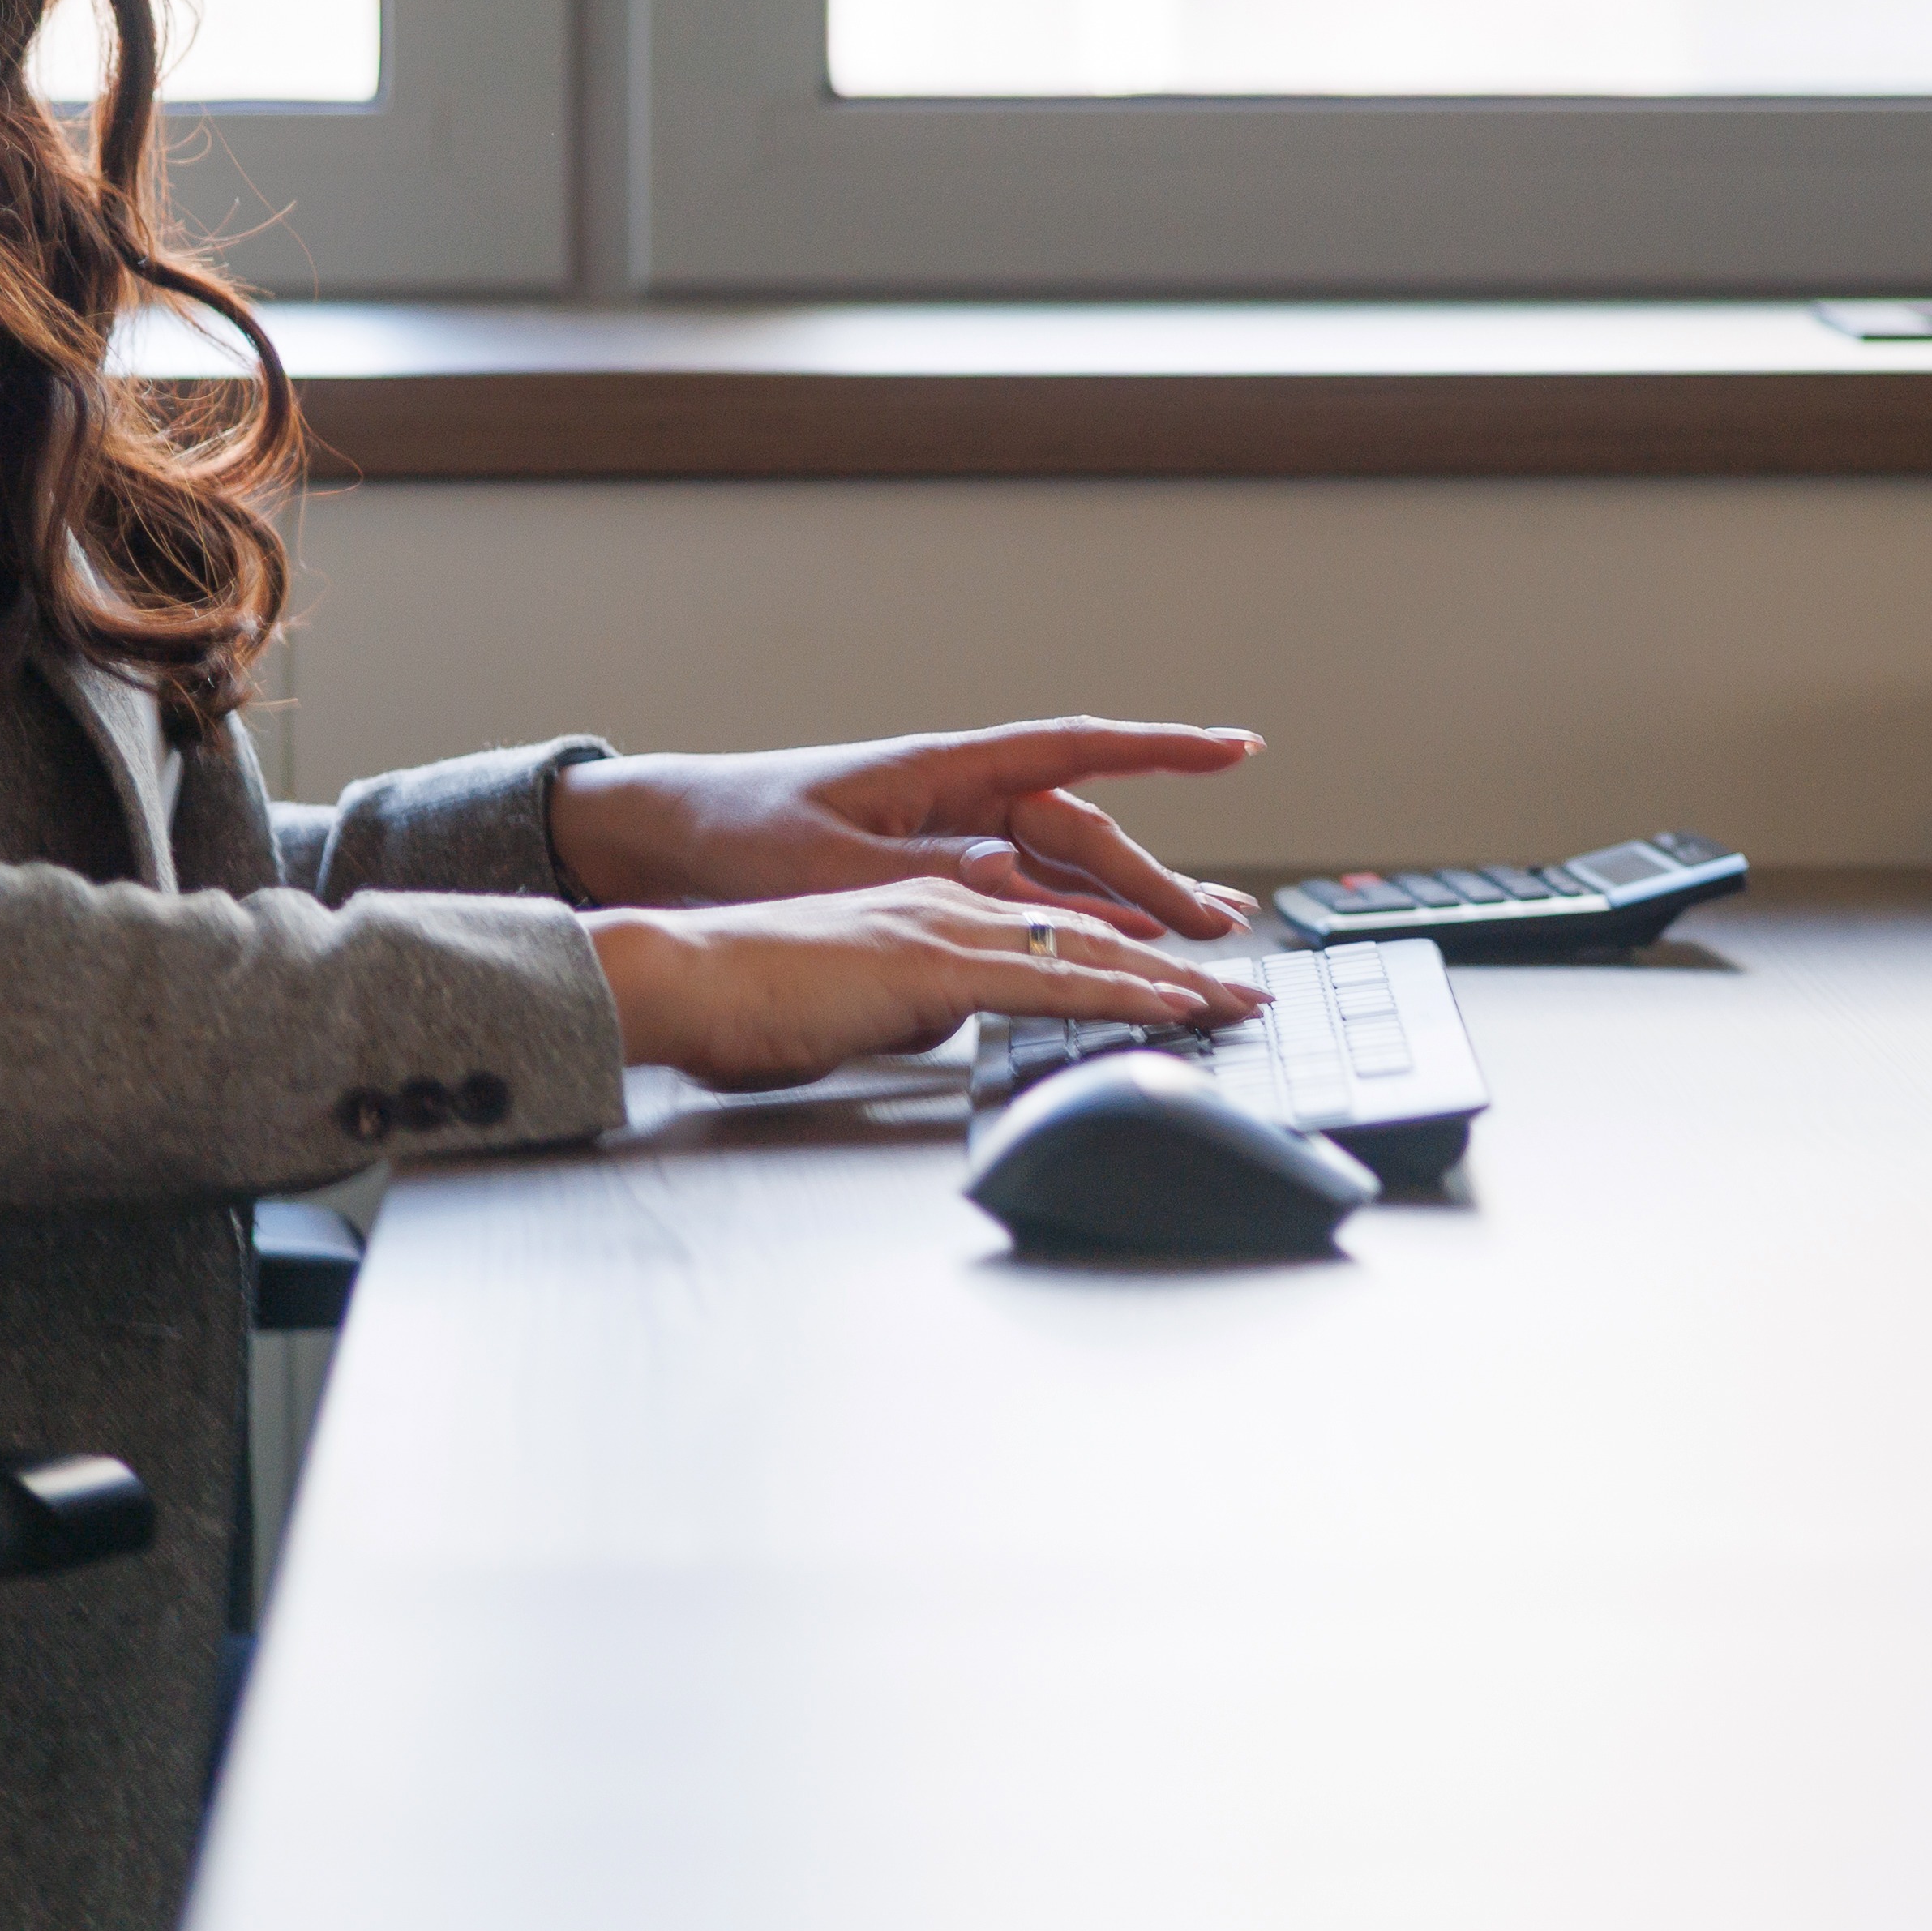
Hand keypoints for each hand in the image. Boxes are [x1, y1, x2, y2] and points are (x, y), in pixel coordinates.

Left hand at [554, 719, 1264, 941]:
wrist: (665, 842)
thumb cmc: (736, 836)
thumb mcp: (828, 861)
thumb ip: (927, 874)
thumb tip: (1018, 878)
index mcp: (945, 770)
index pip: (1077, 750)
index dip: (1162, 749)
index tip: (1236, 747)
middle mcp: (962, 797)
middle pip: (1084, 833)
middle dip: (1157, 878)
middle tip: (1221, 924)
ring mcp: (951, 837)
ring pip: (1064, 870)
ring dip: (1129, 905)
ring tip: (1199, 937)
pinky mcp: (932, 877)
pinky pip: (1024, 899)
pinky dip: (1074, 922)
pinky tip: (1119, 950)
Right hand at [587, 879, 1273, 1091]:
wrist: (684, 977)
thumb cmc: (748, 1002)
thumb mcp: (854, 1010)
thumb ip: (910, 1009)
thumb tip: (945, 1026)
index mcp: (932, 912)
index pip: (1050, 933)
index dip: (1126, 957)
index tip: (1185, 988)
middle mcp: (954, 904)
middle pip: (1091, 930)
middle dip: (1178, 963)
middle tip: (1246, 990)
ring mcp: (951, 925)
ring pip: (1090, 948)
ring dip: (1175, 980)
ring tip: (1241, 1003)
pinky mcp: (941, 962)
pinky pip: (1054, 976)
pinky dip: (1125, 993)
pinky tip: (1175, 1008)